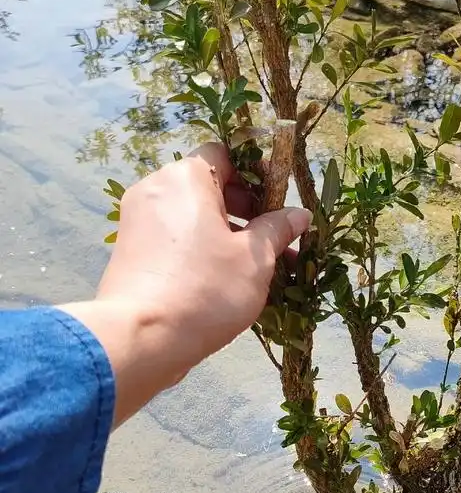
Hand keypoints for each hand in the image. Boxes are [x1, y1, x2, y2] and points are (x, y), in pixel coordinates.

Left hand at [61, 143, 309, 424]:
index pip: (225, 154)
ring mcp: (138, 221)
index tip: (280, 202)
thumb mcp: (255, 259)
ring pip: (193, 216)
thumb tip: (298, 214)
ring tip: (258, 268)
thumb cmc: (205, 289)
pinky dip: (201, 249)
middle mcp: (156, 189)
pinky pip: (175, 238)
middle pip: (209, 186)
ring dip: (227, 233)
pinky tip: (225, 280)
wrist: (140, 339)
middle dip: (247, 209)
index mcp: (186, 177)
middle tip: (276, 240)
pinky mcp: (130, 251)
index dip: (257, 174)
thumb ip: (277, 229)